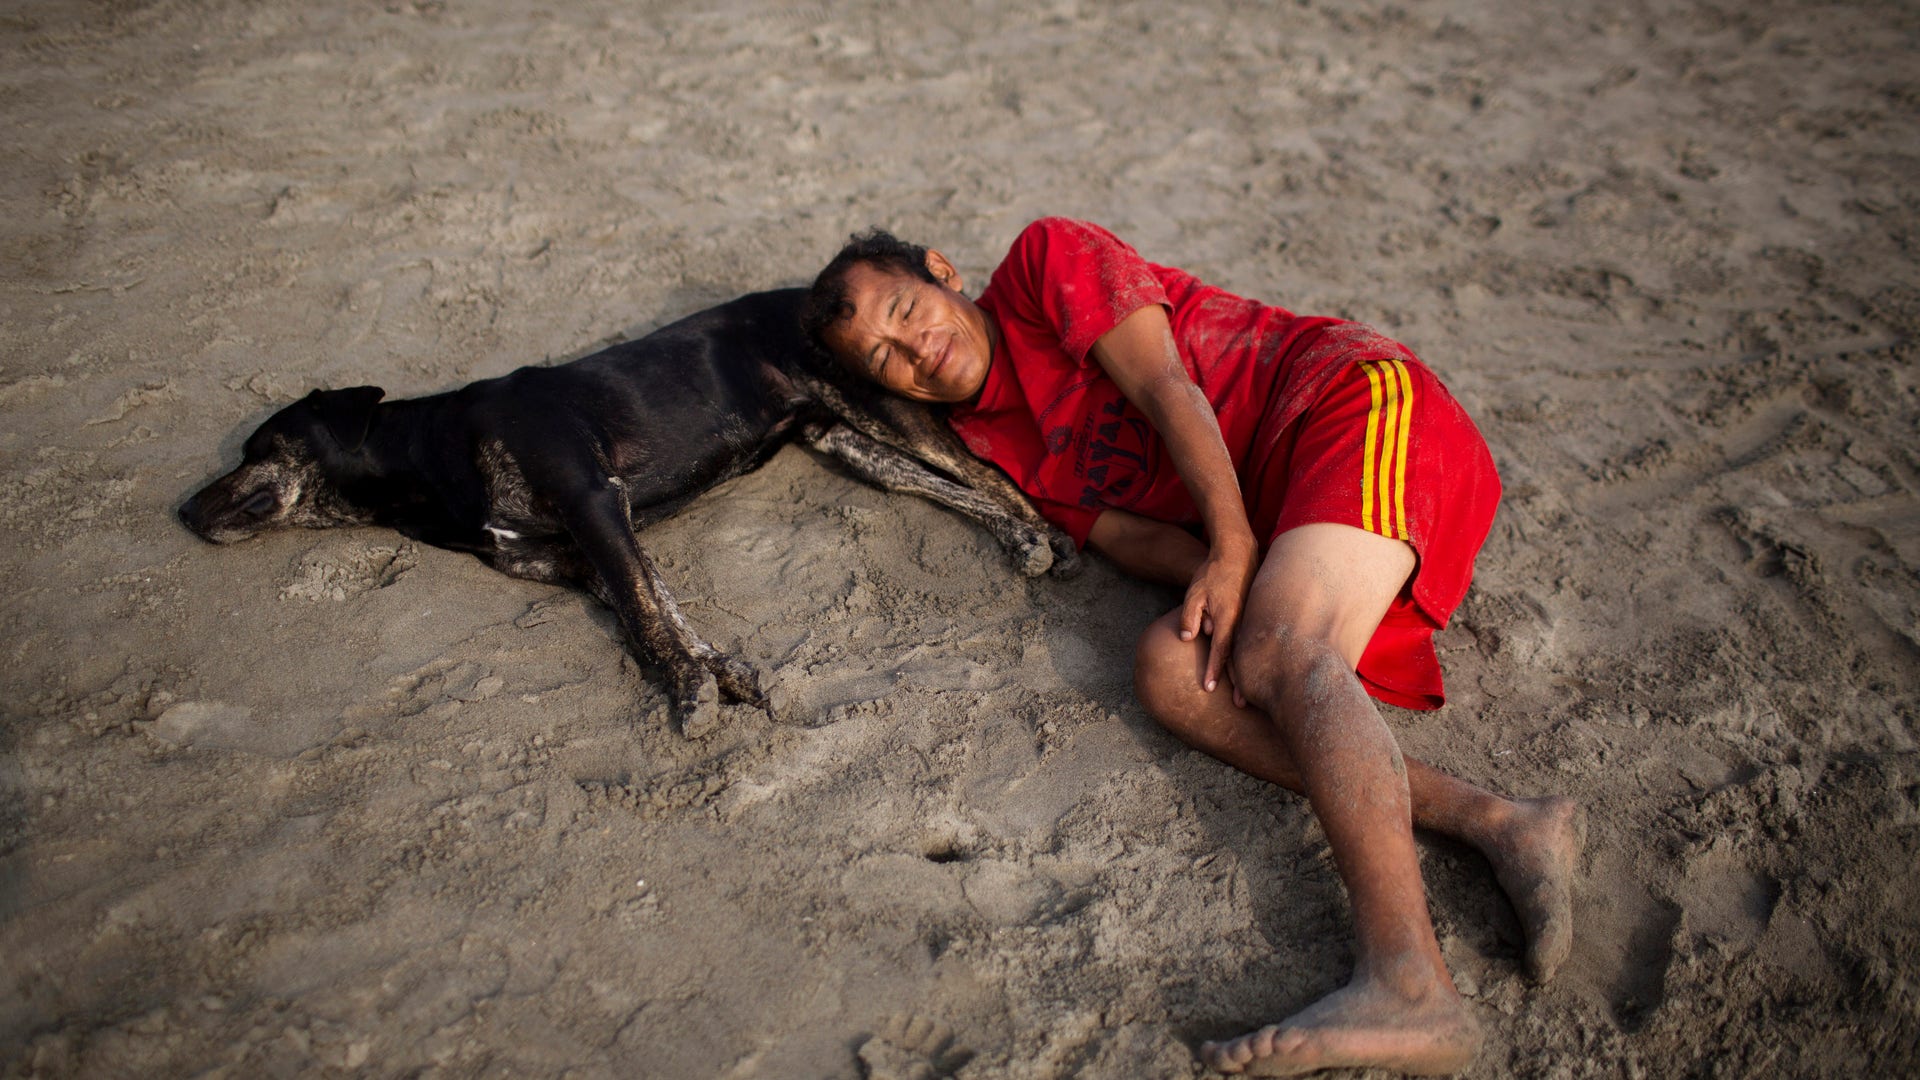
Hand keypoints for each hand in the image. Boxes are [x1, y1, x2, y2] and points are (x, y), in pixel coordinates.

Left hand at [1178, 538, 1258, 692]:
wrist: (1238, 554)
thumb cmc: (1213, 574)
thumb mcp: (1194, 593)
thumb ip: (1189, 616)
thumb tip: (1187, 639)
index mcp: (1226, 618)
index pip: (1219, 650)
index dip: (1214, 670)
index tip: (1209, 688)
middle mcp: (1241, 622)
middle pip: (1239, 658)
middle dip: (1239, 683)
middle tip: (1240, 705)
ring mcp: (1250, 620)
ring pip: (1248, 652)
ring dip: (1247, 674)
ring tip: (1249, 696)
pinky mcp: (1254, 617)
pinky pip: (1251, 642)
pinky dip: (1250, 659)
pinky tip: (1252, 672)